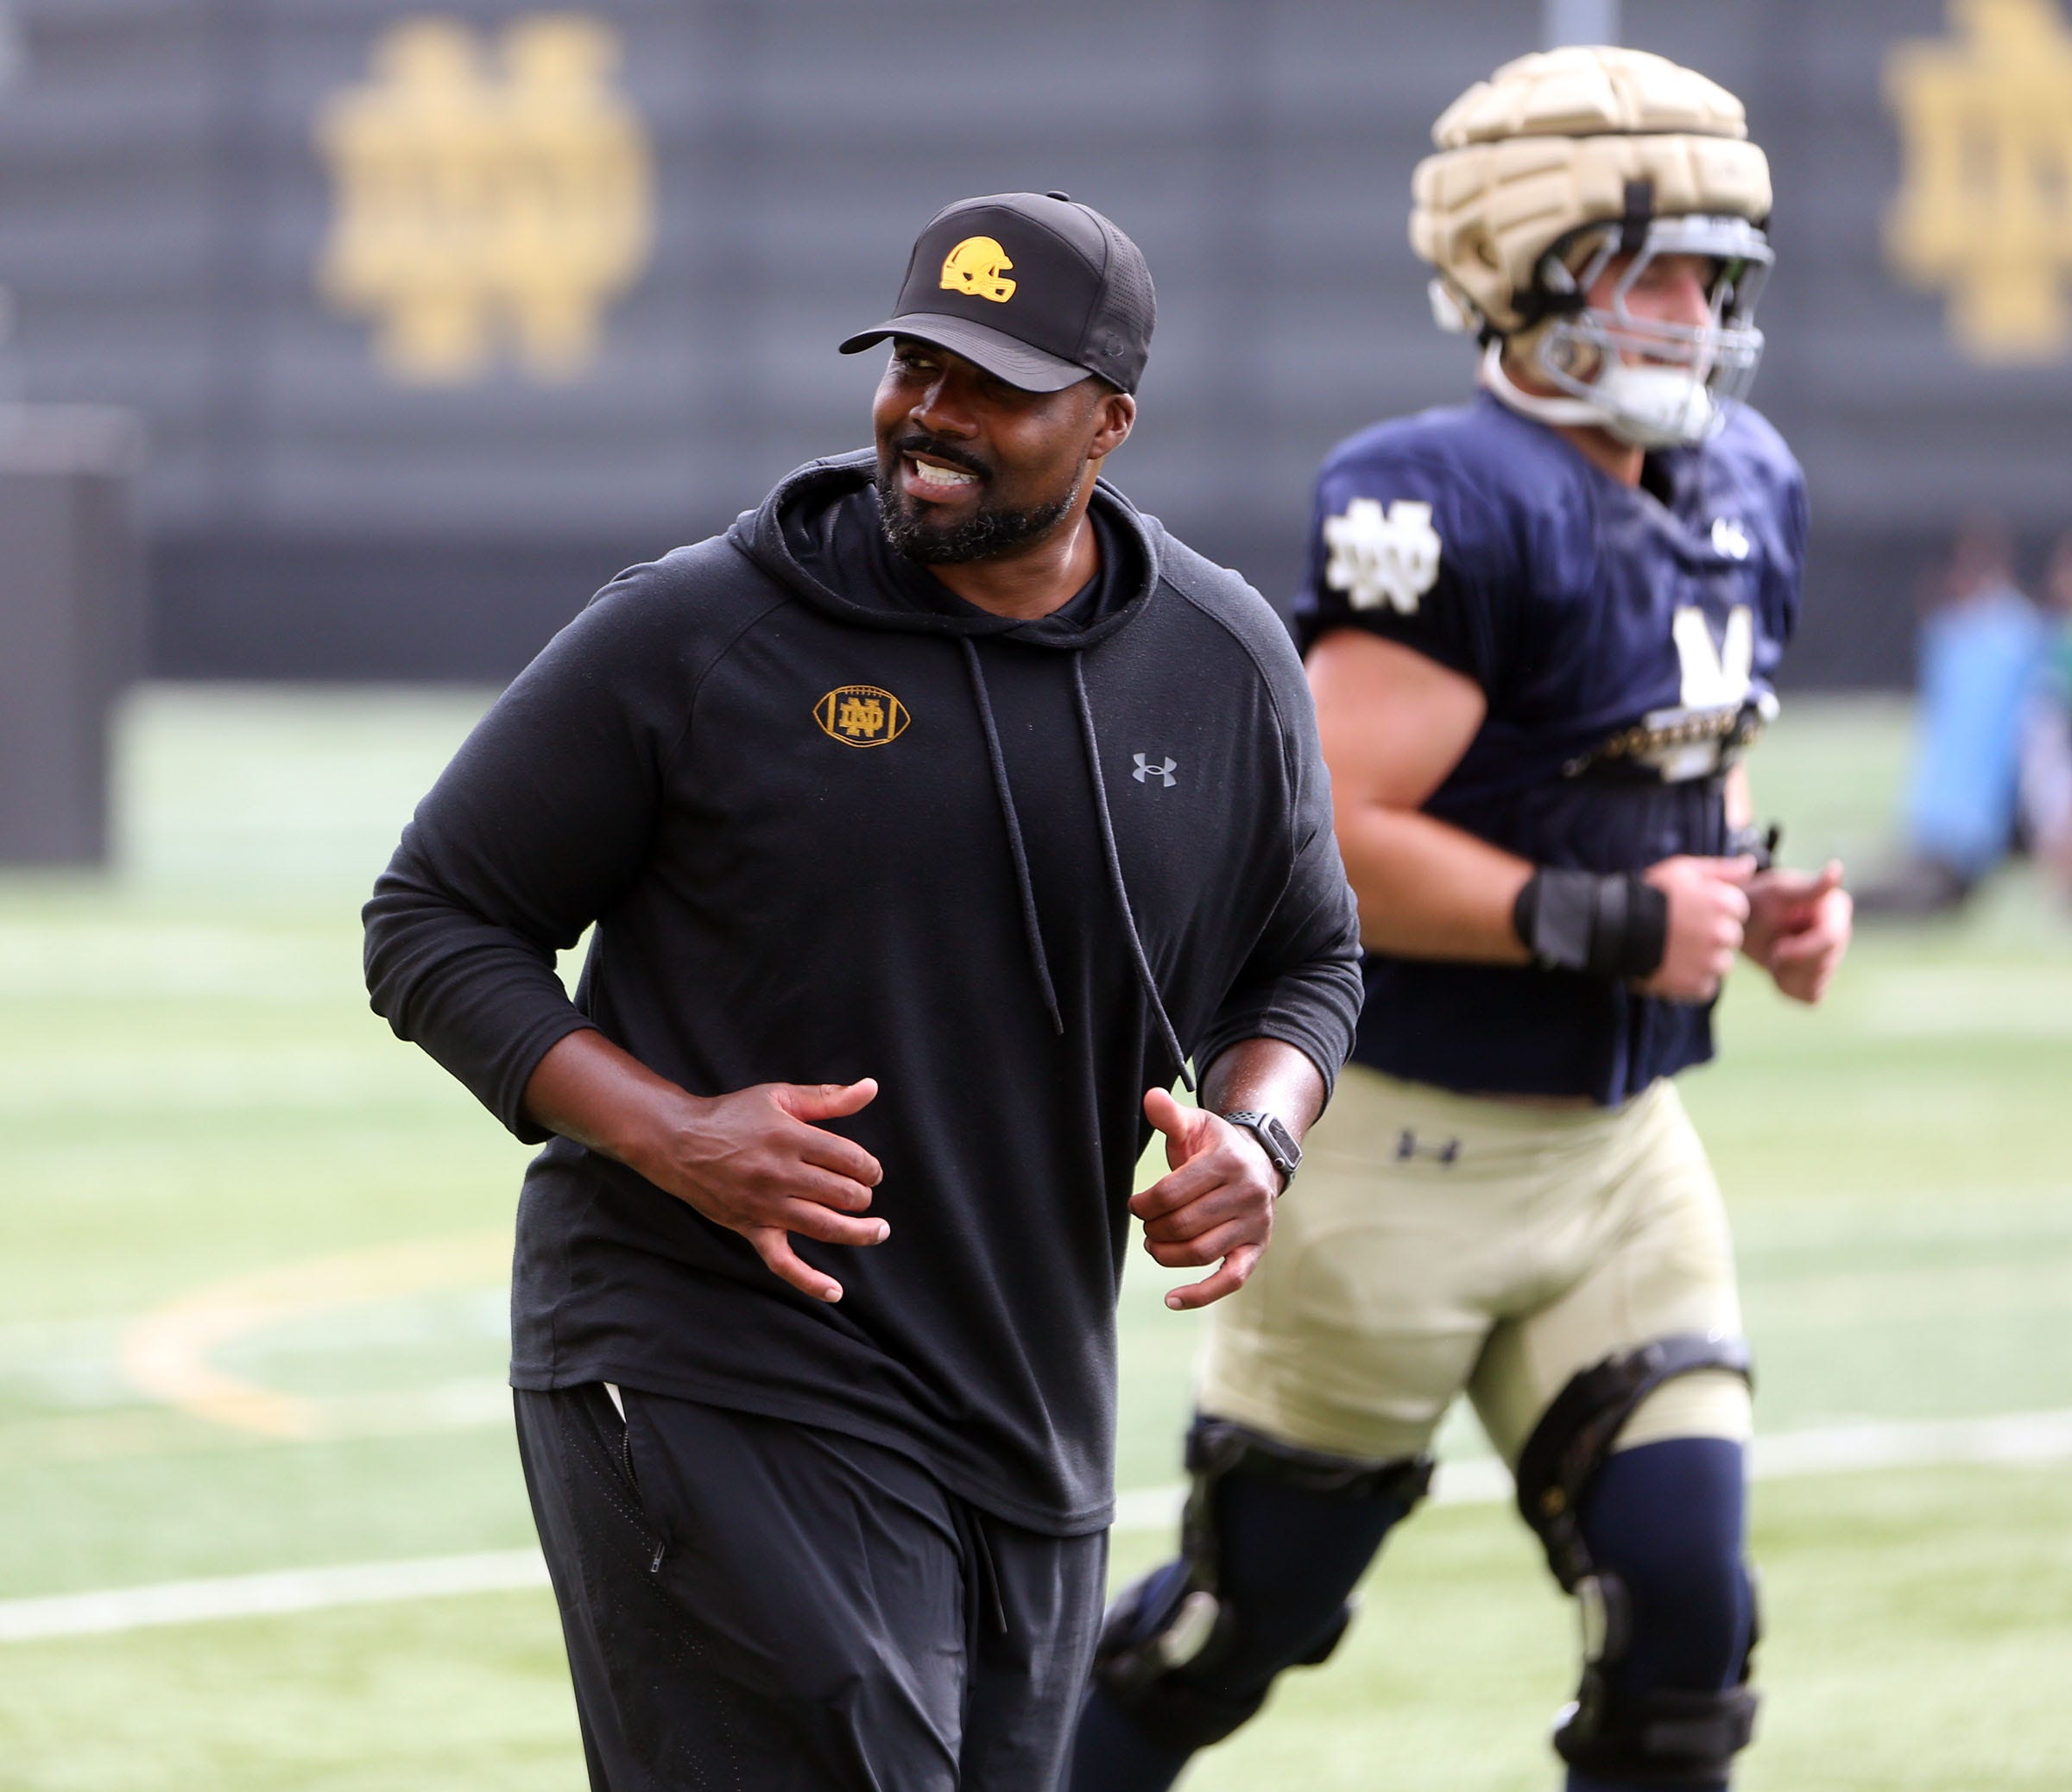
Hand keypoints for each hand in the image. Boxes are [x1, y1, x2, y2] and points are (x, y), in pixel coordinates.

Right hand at [641, 1079, 886, 1303]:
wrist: (679, 1142)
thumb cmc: (733, 1116)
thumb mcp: (780, 1097)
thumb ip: (829, 1097)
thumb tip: (871, 1087)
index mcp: (790, 1137)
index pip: (849, 1159)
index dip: (869, 1167)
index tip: (869, 1170)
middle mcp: (780, 1174)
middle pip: (842, 1193)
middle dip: (863, 1195)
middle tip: (863, 1193)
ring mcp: (765, 1206)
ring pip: (824, 1227)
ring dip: (859, 1232)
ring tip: (879, 1230)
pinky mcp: (751, 1229)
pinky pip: (782, 1262)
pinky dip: (809, 1280)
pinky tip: (835, 1291)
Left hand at [1131, 1088, 1278, 1311]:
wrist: (1258, 1161)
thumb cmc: (1214, 1146)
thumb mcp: (1194, 1125)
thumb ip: (1170, 1115)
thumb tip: (1151, 1098)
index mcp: (1228, 1161)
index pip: (1174, 1192)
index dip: (1145, 1204)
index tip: (1136, 1206)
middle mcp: (1247, 1193)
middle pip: (1185, 1224)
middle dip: (1155, 1229)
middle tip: (1146, 1226)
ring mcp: (1255, 1224)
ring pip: (1202, 1252)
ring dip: (1167, 1255)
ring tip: (1154, 1246)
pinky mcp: (1257, 1249)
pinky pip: (1231, 1279)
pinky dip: (1201, 1295)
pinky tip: (1172, 1299)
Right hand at [1636, 855, 1754, 1002]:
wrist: (1614, 927)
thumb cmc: (1649, 893)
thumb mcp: (1683, 869)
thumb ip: (1722, 869)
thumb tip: (1751, 865)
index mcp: (1725, 903)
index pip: (1738, 909)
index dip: (1715, 908)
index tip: (1691, 910)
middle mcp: (1724, 934)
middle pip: (1730, 938)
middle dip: (1712, 935)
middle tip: (1681, 931)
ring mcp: (1710, 962)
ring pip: (1721, 964)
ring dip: (1704, 960)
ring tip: (1675, 951)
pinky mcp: (1696, 986)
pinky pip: (1705, 987)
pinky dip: (1692, 981)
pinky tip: (1672, 967)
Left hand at [1744, 860, 1852, 1003]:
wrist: (1741, 921)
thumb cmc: (1758, 900)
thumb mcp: (1777, 891)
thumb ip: (1808, 888)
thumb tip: (1837, 868)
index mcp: (1836, 908)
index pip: (1829, 941)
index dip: (1798, 951)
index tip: (1776, 948)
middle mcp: (1842, 933)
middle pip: (1821, 966)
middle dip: (1788, 963)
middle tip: (1769, 948)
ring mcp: (1834, 957)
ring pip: (1816, 983)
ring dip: (1785, 975)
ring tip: (1774, 954)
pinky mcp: (1822, 976)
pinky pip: (1811, 996)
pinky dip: (1788, 987)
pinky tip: (1778, 969)